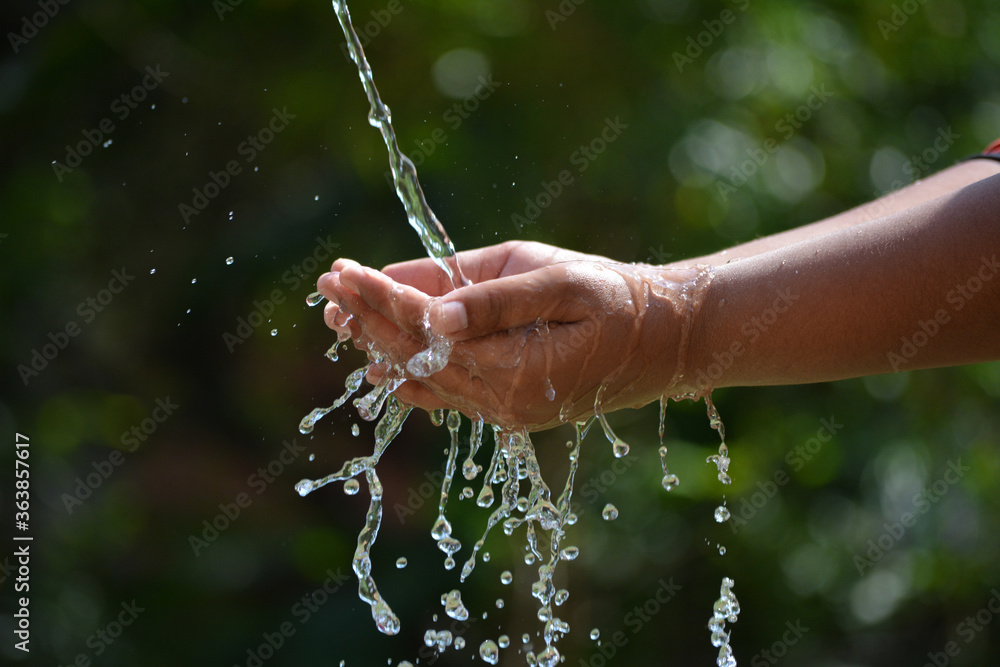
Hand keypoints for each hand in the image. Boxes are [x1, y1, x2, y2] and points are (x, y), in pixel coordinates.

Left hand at [318, 241, 710, 429]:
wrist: (662, 342)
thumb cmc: (616, 299)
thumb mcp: (562, 284)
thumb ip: (495, 300)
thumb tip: (431, 314)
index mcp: (510, 364)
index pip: (424, 328)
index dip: (379, 296)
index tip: (341, 269)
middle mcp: (499, 397)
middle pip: (414, 354)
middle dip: (368, 316)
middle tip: (326, 285)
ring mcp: (502, 409)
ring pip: (424, 374)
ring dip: (380, 344)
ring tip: (339, 316)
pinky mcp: (509, 408)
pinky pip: (447, 394)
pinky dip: (410, 376)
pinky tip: (379, 367)